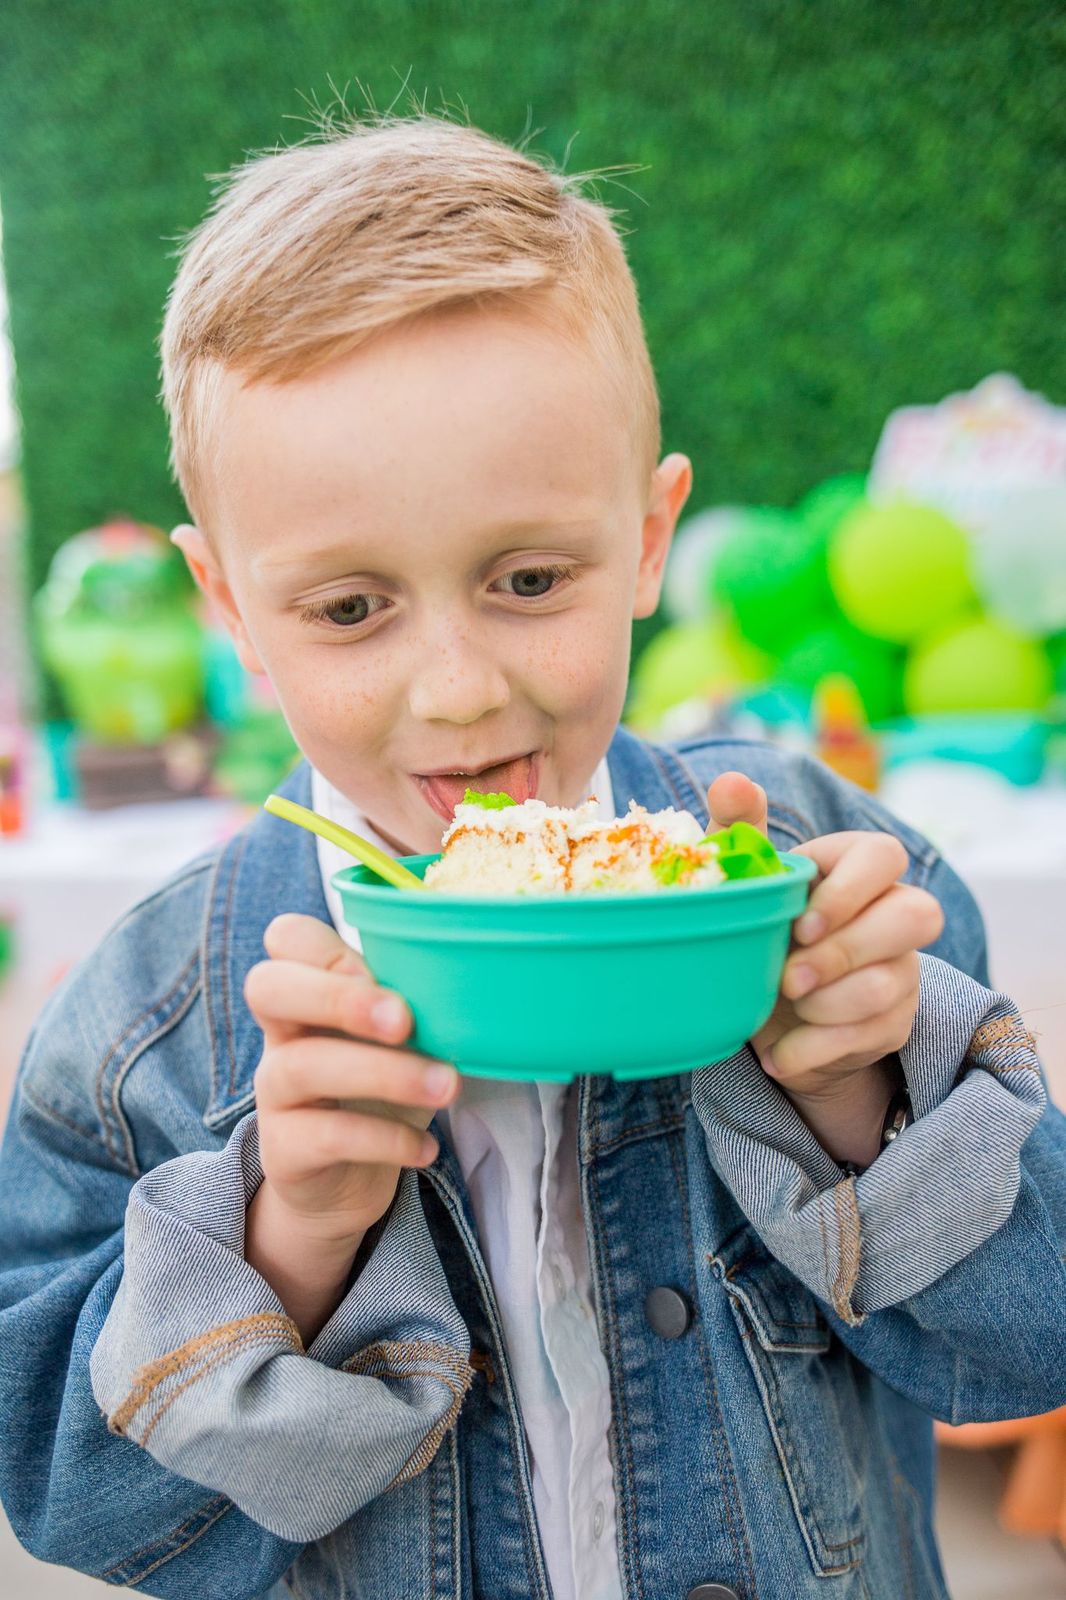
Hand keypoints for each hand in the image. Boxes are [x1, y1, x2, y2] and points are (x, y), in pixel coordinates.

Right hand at [243, 913, 458, 1338]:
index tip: (382, 971)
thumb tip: (477, 986)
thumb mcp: (397, 1038)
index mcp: (310, 990)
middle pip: (267, 987)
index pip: (286, 937)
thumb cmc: (379, 1087)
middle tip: (405, 1021)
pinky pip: (324, 1136)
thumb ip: (414, 1004)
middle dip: (338, 997)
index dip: (324, 948)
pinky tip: (426, 1147)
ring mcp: (274, 1091)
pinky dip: (385, 1139)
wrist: (345, 1181)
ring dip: (385, 1073)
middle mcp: (281, 1033)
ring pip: (302, 1067)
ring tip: (447, 1086)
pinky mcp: (283, 1149)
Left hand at [706, 773, 943, 1166]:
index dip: (851, 890)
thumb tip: (731, 780)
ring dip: (828, 1003)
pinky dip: (816, 1049)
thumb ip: (739, 831)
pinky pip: (874, 1033)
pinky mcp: (896, 1021)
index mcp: (856, 868)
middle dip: (847, 952)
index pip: (884, 855)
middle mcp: (894, 912)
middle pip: (918, 915)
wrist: (769, 1019)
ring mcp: (902, 968)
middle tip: (789, 978)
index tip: (802, 923)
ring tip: (783, 1006)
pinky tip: (779, 1055)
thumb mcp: (745, 884)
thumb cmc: (762, 930)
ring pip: (892, 981)